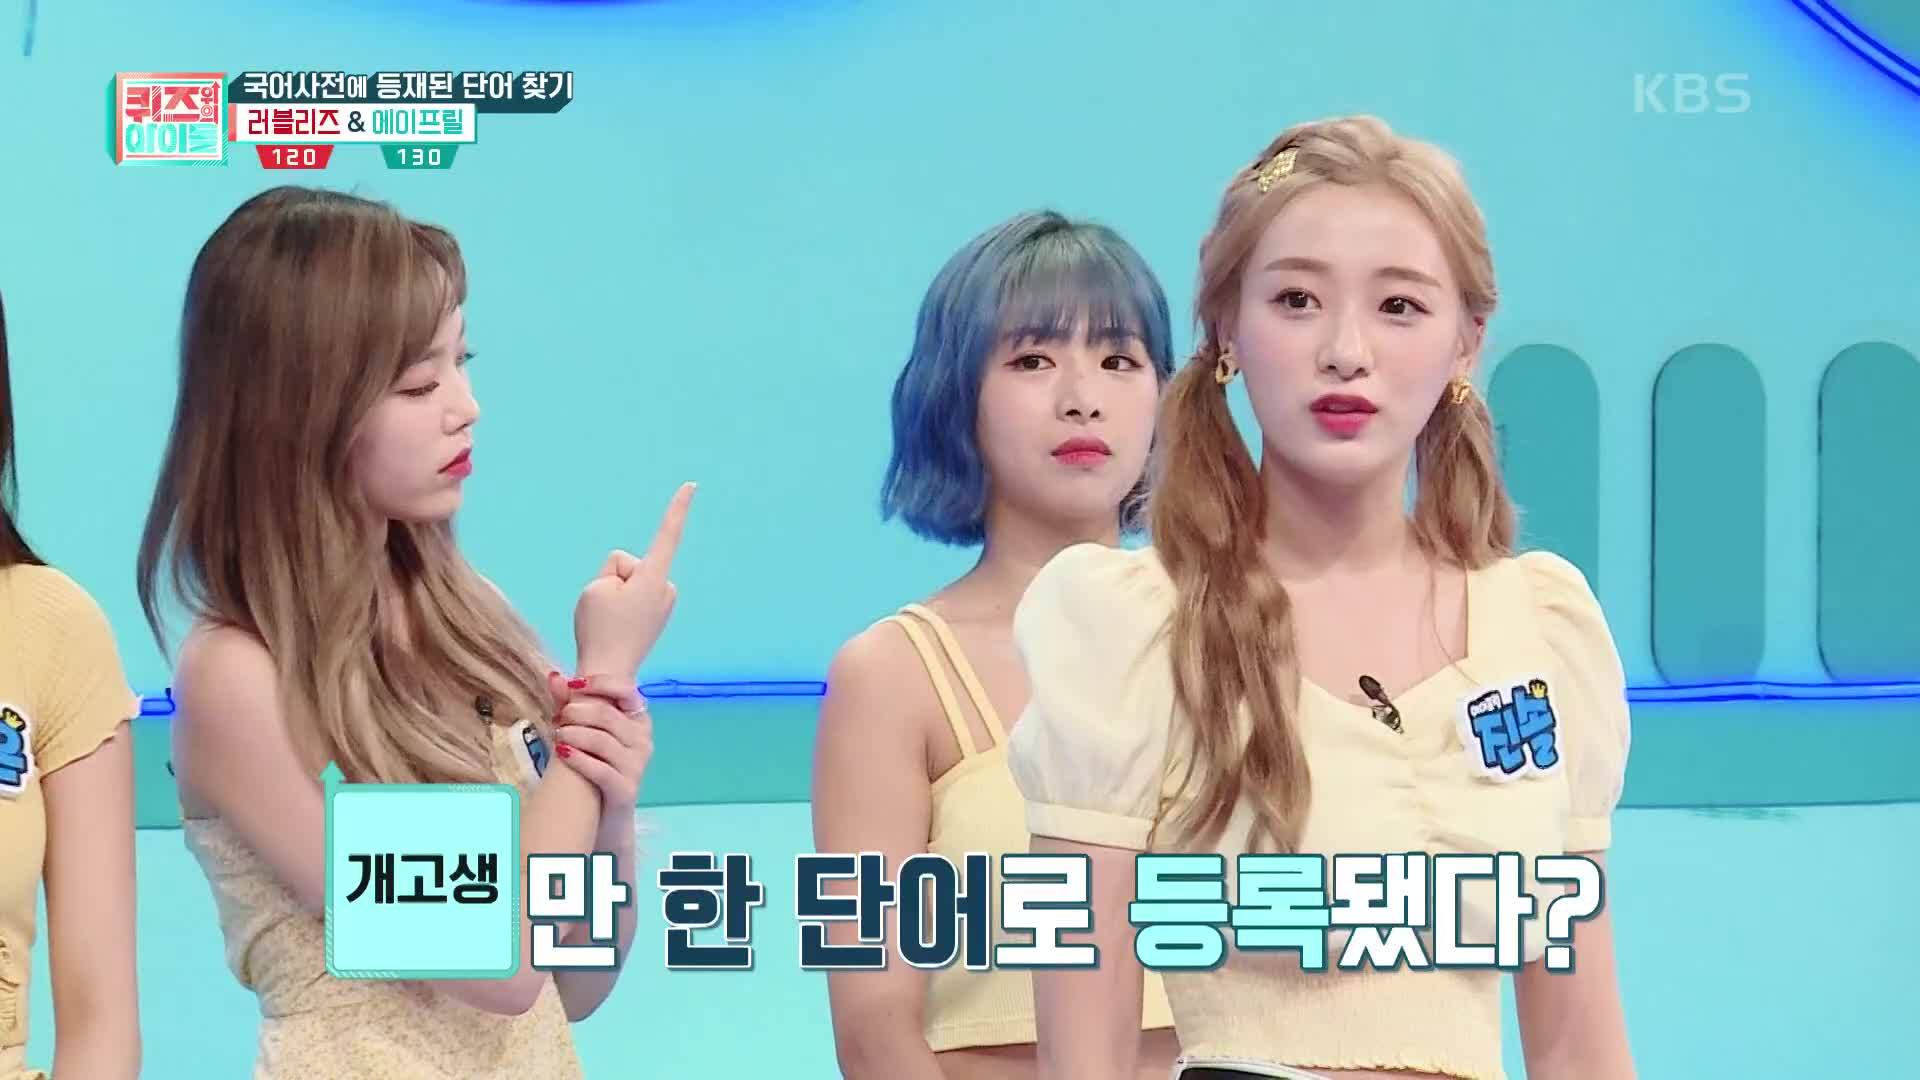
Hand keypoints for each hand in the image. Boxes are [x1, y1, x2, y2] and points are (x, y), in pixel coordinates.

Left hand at [544, 671, 652, 812]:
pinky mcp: (626, 789)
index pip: (626, 690)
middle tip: (557, 719)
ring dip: (573, 735)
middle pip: (607, 715)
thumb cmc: (594, 766)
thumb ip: (570, 703)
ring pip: (601, 741)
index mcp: (639, 720)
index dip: (599, 684)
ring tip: (557, 736)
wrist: (604, 816)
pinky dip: (578, 759)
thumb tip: (554, 676)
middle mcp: (643, 740)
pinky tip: (562, 754)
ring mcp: (637, 766)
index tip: (573, 685)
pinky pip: (600, 769)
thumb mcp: (585, 731)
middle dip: (576, 713)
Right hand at [574, 482, 693, 678]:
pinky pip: (632, 597)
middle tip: (609, 611)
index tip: (692, 485)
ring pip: (629, 581)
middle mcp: (667, 588)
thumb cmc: (600, 629)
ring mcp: (664, 604)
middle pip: (628, 564)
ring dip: (617, 595)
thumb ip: (614, 569)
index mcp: (654, 577)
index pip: (668, 534)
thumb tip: (630, 578)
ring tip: (614, 622)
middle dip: (614, 580)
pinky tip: (620, 627)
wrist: (608, 674)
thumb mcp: (595, 587)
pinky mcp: (658, 615)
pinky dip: (622, 606)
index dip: (677, 508)